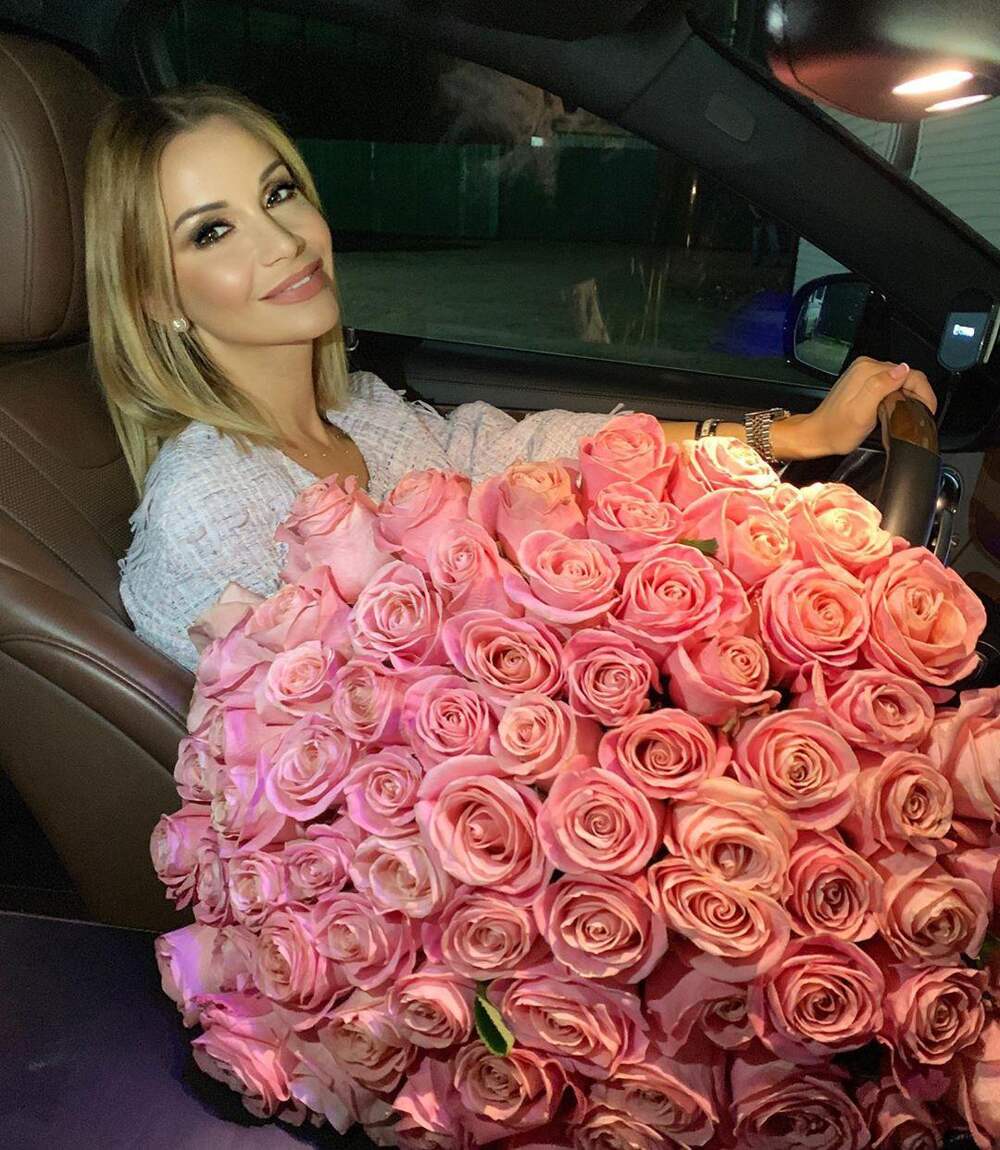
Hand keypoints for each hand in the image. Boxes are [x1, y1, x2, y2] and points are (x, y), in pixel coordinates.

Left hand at [785, 357, 937, 459]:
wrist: (817, 435)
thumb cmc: (836, 430)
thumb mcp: (861, 412)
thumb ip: (880, 387)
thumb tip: (902, 369)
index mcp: (868, 371)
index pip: (910, 373)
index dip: (924, 393)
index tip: (927, 411)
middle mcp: (866, 367)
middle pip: (907, 375)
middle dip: (918, 395)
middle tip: (919, 417)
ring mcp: (865, 373)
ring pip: (901, 380)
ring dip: (909, 396)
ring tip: (908, 415)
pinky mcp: (864, 381)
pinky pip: (890, 383)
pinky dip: (898, 396)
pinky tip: (895, 410)